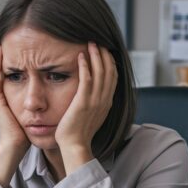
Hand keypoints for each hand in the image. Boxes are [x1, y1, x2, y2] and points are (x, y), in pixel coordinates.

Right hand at [0, 45, 29, 187]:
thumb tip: (51, 91)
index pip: (8, 75)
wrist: (16, 146)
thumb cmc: (27, 133)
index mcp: (7, 99)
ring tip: (3, 42)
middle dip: (4, 55)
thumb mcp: (33, 113)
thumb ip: (37, 102)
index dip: (12, 61)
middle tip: (10, 39)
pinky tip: (1, 53)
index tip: (20, 48)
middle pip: (0, 71)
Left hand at [55, 42, 117, 173]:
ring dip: (96, 56)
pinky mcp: (83, 102)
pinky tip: (80, 56)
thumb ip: (95, 105)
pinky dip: (85, 66)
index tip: (105, 52)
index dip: (110, 63)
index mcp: (107, 103)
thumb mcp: (92, 116)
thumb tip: (93, 98)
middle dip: (105, 55)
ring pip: (100, 73)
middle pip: (109, 71)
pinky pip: (86, 80)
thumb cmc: (79, 134)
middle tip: (99, 41)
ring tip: (91, 43)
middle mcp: (104, 100)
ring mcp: (94, 101)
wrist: (74, 146)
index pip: (113, 78)